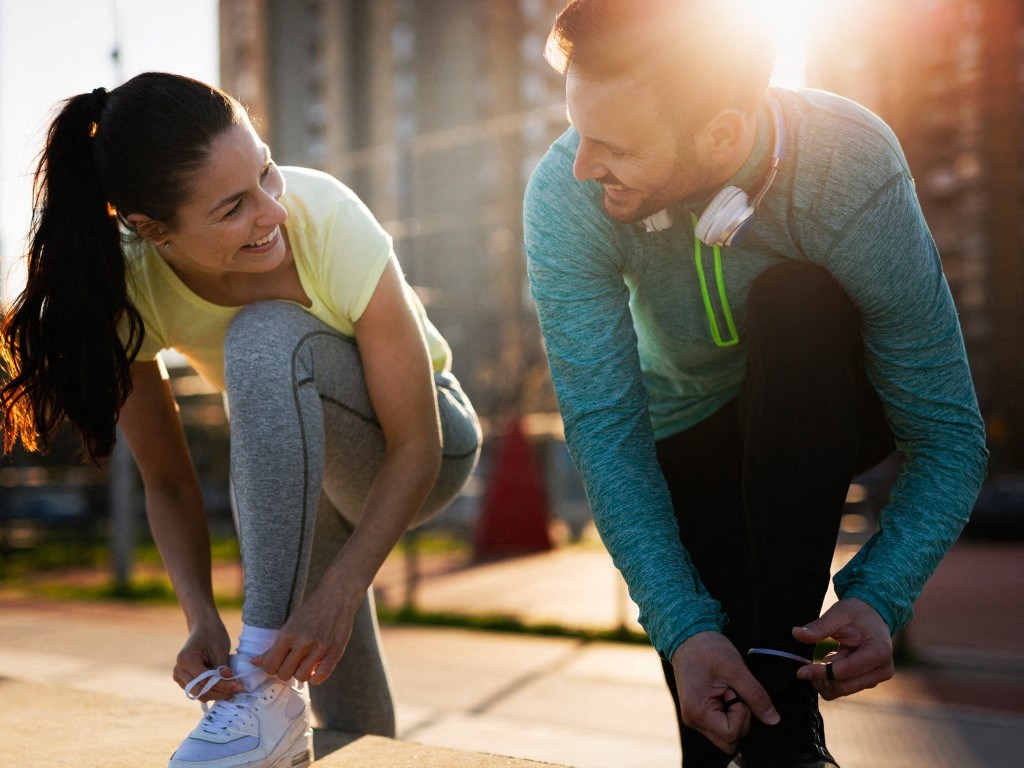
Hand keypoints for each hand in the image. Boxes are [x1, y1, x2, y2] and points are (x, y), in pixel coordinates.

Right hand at [173, 619, 241, 701]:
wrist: (204, 628)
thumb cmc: (212, 635)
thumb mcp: (220, 650)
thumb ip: (222, 668)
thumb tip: (230, 685)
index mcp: (186, 660)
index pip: (205, 682)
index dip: (224, 686)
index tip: (240, 686)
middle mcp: (178, 670)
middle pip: (200, 692)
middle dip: (220, 693)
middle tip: (238, 688)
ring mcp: (179, 677)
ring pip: (199, 694)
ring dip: (217, 693)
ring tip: (233, 686)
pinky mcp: (183, 681)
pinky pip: (198, 691)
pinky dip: (212, 690)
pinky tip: (225, 686)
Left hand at [254, 585, 359, 684]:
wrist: (337, 596)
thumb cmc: (311, 610)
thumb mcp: (290, 624)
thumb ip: (273, 646)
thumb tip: (254, 662)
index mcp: (288, 634)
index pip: (269, 665)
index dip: (271, 668)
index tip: (279, 662)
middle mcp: (302, 641)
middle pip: (284, 674)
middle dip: (286, 671)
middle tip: (292, 663)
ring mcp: (320, 647)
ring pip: (301, 677)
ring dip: (302, 674)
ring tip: (305, 664)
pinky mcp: (335, 651)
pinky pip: (321, 676)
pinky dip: (316, 677)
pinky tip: (316, 669)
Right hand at [671, 631, 779, 754]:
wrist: (688, 637)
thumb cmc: (709, 649)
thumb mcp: (736, 670)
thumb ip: (756, 696)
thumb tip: (774, 720)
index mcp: (698, 711)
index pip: (732, 734)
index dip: (742, 715)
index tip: (736, 691)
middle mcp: (693, 720)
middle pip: (729, 741)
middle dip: (740, 720)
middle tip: (734, 692)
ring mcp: (694, 718)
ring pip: (725, 735)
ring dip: (734, 717)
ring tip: (728, 691)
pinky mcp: (698, 714)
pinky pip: (720, 726)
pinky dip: (728, 714)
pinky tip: (724, 694)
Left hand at [792, 597, 893, 699]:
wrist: (873, 615)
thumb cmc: (856, 613)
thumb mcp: (838, 614)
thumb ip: (819, 627)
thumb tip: (796, 634)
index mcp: (878, 652)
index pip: (844, 672)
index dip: (820, 672)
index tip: (801, 671)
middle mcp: (882, 670)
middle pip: (844, 687)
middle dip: (821, 679)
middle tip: (805, 668)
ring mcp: (876, 678)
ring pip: (842, 691)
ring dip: (824, 680)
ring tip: (821, 659)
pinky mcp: (869, 681)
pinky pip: (843, 689)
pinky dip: (830, 680)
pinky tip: (828, 663)